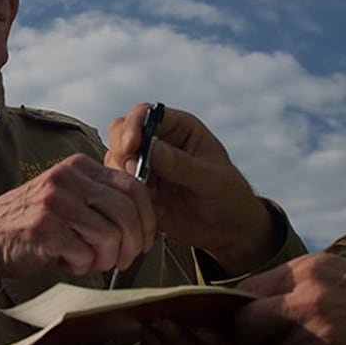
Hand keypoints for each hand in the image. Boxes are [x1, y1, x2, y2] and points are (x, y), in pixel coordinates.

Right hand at [0, 154, 154, 288]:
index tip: (145, 241)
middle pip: (126, 211)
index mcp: (79, 167)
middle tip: (123, 261)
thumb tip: (145, 220)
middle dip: (133, 244)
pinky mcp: (43, 227)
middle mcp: (68, 178)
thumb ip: (101, 200)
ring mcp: (55, 201)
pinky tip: (67, 263)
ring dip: (105, 259)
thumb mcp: (69, 198)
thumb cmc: (33, 223)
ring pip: (109, 235)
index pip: (133, 187)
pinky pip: (84, 253)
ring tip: (88, 262)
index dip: (147, 219)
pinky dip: (81, 266)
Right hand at [106, 104, 277, 273]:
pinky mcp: (139, 190)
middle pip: (122, 132)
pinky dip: (121, 193)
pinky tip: (140, 205)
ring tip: (142, 191)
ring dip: (120, 172)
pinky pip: (118, 186)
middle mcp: (158, 143)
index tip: (132, 145)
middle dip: (121, 148)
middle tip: (130, 169)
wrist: (227, 230)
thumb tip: (153, 148)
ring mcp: (146, 166)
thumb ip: (183, 165)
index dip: (134, 125)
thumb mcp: (212, 181)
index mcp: (180, 128)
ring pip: (116, 159)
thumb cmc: (229, 197)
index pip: (147, 114)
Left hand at [233, 253, 345, 344]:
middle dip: (254, 338)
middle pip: (246, 324)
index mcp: (308, 270)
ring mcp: (316, 335)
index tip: (252, 322)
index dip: (244, 310)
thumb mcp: (338, 273)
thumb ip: (296, 283)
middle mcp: (307, 299)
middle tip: (273, 343)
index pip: (247, 290)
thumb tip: (250, 299)